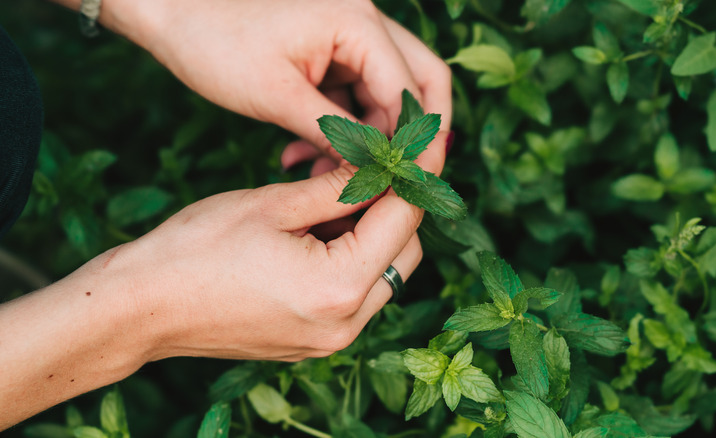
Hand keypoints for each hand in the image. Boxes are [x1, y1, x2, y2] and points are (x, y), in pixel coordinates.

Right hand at [0, 141, 444, 426]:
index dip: (414, 177)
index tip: (416, 147)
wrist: (141, 306)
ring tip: (333, 200)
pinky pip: (355, 297)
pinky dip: (350, 261)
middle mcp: (345, 324)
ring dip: (373, 235)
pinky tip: (318, 232)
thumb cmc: (196, 249)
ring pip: (383, 276)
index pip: (404, 221)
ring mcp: (329, 341)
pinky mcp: (313, 343)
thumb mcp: (274, 204)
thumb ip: (340, 187)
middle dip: (394, 208)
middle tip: (367, 170)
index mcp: (339, 287)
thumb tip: (382, 166)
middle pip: (404, 254)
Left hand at [109, 0, 450, 165]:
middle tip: (398, 179)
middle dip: (411, 135)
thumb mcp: (278, 97)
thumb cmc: (216, 45)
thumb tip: (375, 172)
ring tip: (326, 173)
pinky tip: (306, 154)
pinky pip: (356, 94)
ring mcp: (349, 36)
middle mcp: (364, 23)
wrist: (173, 17)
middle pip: (420, 82)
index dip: (414, 143)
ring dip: (368, 137)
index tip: (407, 185)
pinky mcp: (331, 52)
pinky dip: (343, 127)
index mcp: (357, 23)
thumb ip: (335, 134)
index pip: (410, 91)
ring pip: (388, 94)